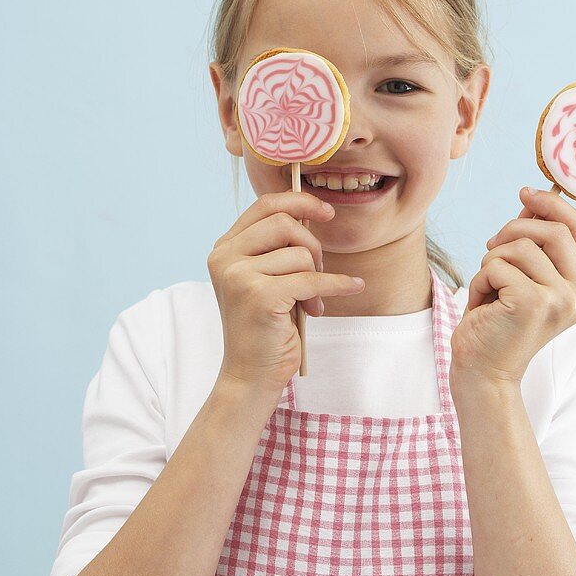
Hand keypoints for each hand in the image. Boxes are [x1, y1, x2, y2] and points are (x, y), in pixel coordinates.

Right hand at [207, 191, 365, 396]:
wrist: (250, 374)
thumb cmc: (264, 327)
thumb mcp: (265, 279)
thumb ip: (277, 248)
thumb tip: (310, 214)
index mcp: (224, 249)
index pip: (264, 205)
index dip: (299, 201)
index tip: (326, 211)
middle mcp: (225, 258)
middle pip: (284, 222)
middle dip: (312, 245)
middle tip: (318, 272)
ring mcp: (239, 277)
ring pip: (299, 254)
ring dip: (318, 277)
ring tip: (312, 303)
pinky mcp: (260, 296)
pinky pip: (312, 279)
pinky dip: (337, 285)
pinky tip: (351, 288)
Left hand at [449, 186, 575, 388]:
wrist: (483, 372)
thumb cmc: (497, 323)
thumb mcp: (521, 277)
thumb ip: (532, 241)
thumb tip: (533, 196)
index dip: (553, 204)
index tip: (525, 192)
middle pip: (553, 230)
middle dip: (513, 227)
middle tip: (490, 247)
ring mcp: (559, 299)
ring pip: (519, 247)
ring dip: (491, 262)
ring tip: (486, 289)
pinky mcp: (531, 303)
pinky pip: (497, 266)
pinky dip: (480, 280)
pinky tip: (480, 304)